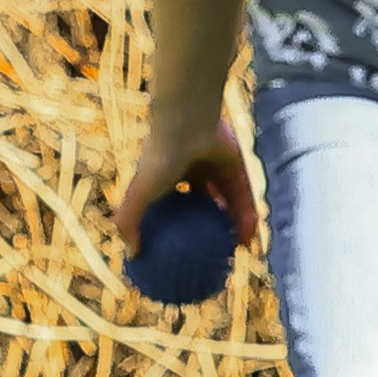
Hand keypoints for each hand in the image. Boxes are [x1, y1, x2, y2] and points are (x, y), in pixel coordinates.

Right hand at [112, 114, 258, 255]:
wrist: (186, 122)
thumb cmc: (159, 157)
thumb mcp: (138, 194)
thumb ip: (130, 222)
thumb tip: (132, 254)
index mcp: (167, 176)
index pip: (174, 207)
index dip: (178, 229)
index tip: (182, 252)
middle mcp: (192, 171)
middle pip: (203, 206)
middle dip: (209, 229)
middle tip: (215, 253)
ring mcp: (215, 167)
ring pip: (226, 202)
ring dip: (232, 226)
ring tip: (236, 250)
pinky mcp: (235, 163)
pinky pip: (242, 194)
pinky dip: (245, 215)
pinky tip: (248, 238)